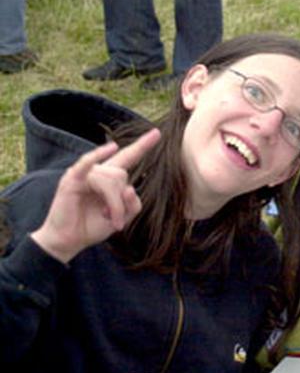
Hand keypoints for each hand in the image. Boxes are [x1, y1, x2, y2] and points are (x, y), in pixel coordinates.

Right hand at [30, 129, 160, 262]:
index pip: (128, 158)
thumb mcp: (122, 218)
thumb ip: (133, 204)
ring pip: (111, 180)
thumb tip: (130, 189)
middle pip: (121, 175)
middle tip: (115, 220)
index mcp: (111, 178)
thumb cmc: (93, 226)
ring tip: (107, 218)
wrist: (70, 240)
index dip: (142, 146)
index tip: (157, 132)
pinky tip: (112, 147)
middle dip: (122, 201)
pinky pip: (87, 163)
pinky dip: (98, 154)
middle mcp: (99, 172)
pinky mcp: (72, 179)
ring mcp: (85, 173)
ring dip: (113, 204)